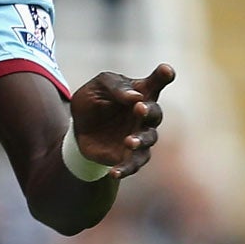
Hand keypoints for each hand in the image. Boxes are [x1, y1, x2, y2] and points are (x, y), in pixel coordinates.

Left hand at [67, 63, 173, 179]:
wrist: (79, 128)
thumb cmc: (93, 101)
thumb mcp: (98, 87)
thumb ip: (116, 87)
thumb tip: (135, 96)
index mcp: (140, 92)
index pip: (156, 82)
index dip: (163, 76)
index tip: (166, 71)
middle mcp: (144, 114)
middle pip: (155, 113)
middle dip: (149, 111)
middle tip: (139, 109)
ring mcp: (140, 134)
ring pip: (149, 139)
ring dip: (140, 140)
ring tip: (129, 141)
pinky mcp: (129, 154)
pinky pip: (133, 164)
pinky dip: (126, 169)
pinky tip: (114, 172)